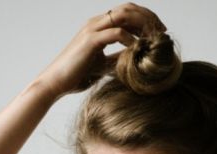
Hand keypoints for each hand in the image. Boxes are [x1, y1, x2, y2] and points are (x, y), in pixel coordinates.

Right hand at [34, 3, 166, 100]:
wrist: (54, 83)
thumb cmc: (76, 76)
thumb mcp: (104, 65)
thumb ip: (118, 57)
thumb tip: (137, 58)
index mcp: (99, 26)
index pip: (127, 12)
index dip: (146, 18)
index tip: (159, 32)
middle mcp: (96, 23)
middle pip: (129, 8)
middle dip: (149, 18)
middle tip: (162, 33)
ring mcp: (92, 29)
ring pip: (124, 15)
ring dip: (143, 24)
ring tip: (153, 38)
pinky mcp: (90, 41)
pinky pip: (116, 33)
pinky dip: (131, 39)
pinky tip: (138, 49)